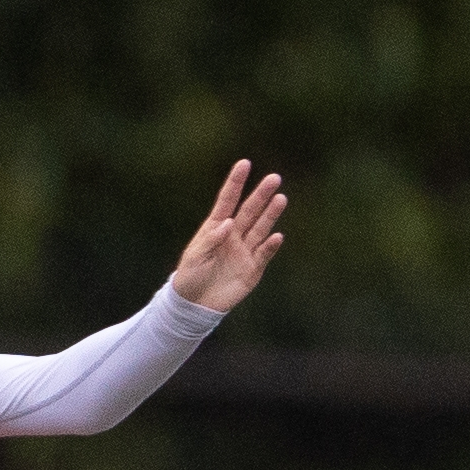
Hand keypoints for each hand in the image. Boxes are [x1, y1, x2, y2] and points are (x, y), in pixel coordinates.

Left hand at [169, 160, 287, 311]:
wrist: (195, 306)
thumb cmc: (189, 278)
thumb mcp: (194, 258)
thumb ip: (210, 239)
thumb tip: (228, 223)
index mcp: (215, 228)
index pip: (227, 201)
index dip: (235, 183)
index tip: (244, 164)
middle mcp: (233, 235)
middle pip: (249, 211)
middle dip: (261, 195)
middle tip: (274, 178)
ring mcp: (245, 251)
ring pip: (260, 228)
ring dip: (270, 214)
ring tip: (280, 198)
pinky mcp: (253, 268)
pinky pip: (264, 254)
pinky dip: (270, 246)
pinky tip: (277, 236)